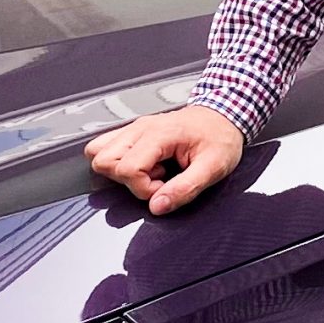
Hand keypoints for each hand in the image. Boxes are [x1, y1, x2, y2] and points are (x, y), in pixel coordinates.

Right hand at [85, 104, 245, 215]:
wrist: (225, 116)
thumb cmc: (220, 138)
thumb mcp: (213, 167)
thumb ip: (185, 189)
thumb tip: (157, 206)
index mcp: (160, 134)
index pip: (127, 169)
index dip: (143, 188)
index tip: (164, 187)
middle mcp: (142, 128)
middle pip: (105, 161)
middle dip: (127, 181)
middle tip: (156, 180)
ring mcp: (135, 127)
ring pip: (98, 152)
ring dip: (119, 170)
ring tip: (151, 171)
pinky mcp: (133, 131)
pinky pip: (106, 146)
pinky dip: (117, 161)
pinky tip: (144, 164)